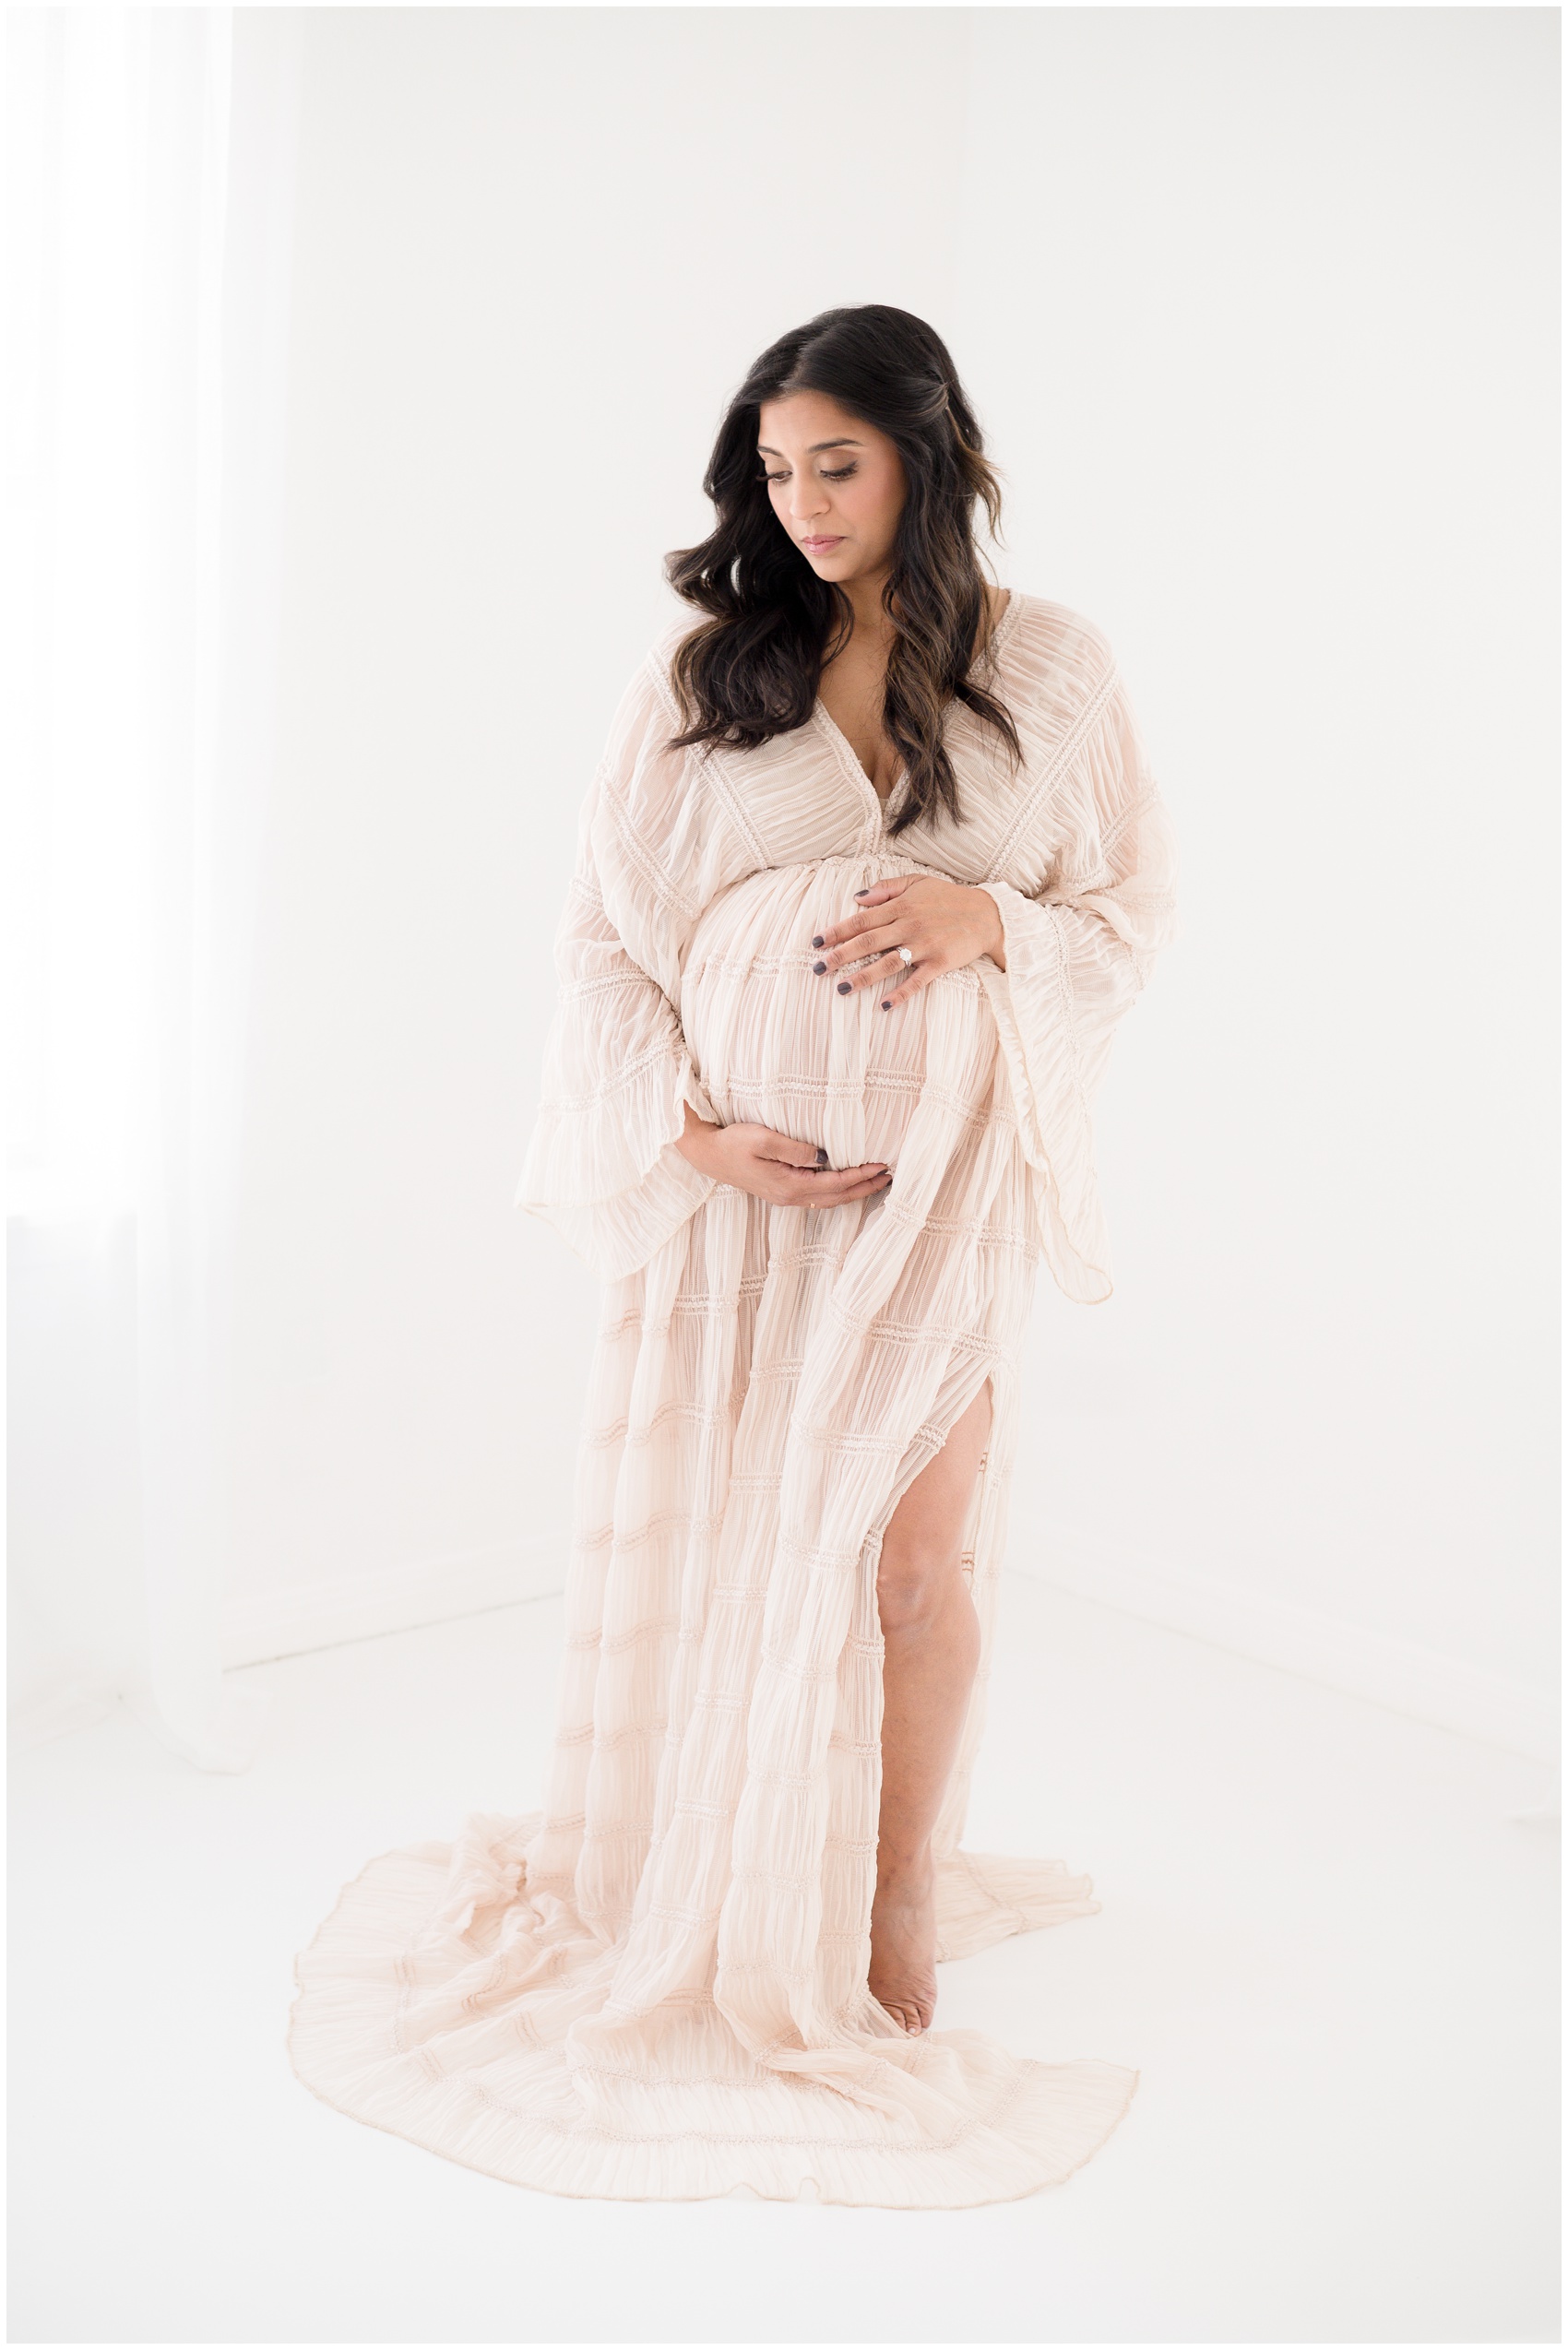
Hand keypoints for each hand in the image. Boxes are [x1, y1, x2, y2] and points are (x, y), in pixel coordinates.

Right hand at [672, 1105, 890, 1204]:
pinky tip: (844, 1185)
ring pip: (829, 1200)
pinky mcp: (781, 1191)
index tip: (882, 1165)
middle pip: (837, 1197)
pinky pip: (818, 1197)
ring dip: (853, 1192)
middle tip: (889, 1177)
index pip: (836, 1183)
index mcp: (790, 1185)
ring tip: (875, 1182)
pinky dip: (837, 1192)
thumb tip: (824, 1157)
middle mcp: (791, 1197)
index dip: (861, 1175)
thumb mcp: (764, 1139)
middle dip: (865, 1188)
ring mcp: (786, 1197)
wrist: (708, 1155)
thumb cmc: (734, 1143)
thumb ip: (796, 1149)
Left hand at [810, 874, 1006, 1006]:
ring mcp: (924, 945)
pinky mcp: (939, 963)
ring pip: (887, 963)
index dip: (836, 931)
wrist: (987, 914)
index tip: (816, 942)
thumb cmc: (949, 898)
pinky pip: (916, 981)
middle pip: (867, 942)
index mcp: (901, 906)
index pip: (861, 920)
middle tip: (818, 968)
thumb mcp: (918, 882)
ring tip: (841, 988)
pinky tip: (883, 1005)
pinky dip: (901, 994)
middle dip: (839, 956)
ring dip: (863, 977)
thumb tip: (857, 897)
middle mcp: (909, 925)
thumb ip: (886, 888)